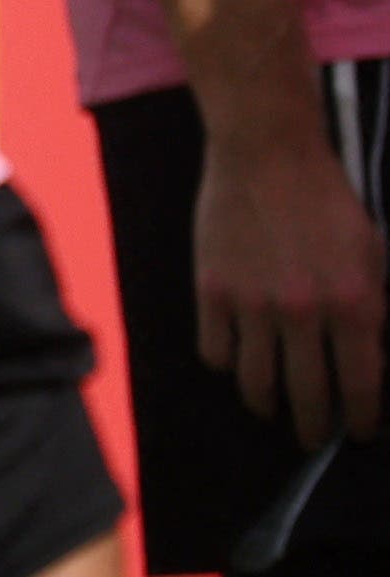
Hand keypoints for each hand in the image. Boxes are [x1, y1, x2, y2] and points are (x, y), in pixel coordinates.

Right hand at [198, 124, 386, 446]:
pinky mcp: (213, 289)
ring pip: (257, 383)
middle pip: (308, 397)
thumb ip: (377, 308)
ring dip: (267, 404)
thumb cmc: (328, 199)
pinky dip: (227, 363)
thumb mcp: (374, 254)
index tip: (359, 430)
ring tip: (271, 406)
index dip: (363, 419)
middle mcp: (304, 312)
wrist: (267, 151)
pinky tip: (237, 357)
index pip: (362, 388)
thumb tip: (374, 356)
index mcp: (354, 304)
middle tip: (314, 435)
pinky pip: (216, 351)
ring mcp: (253, 303)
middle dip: (315, 427)